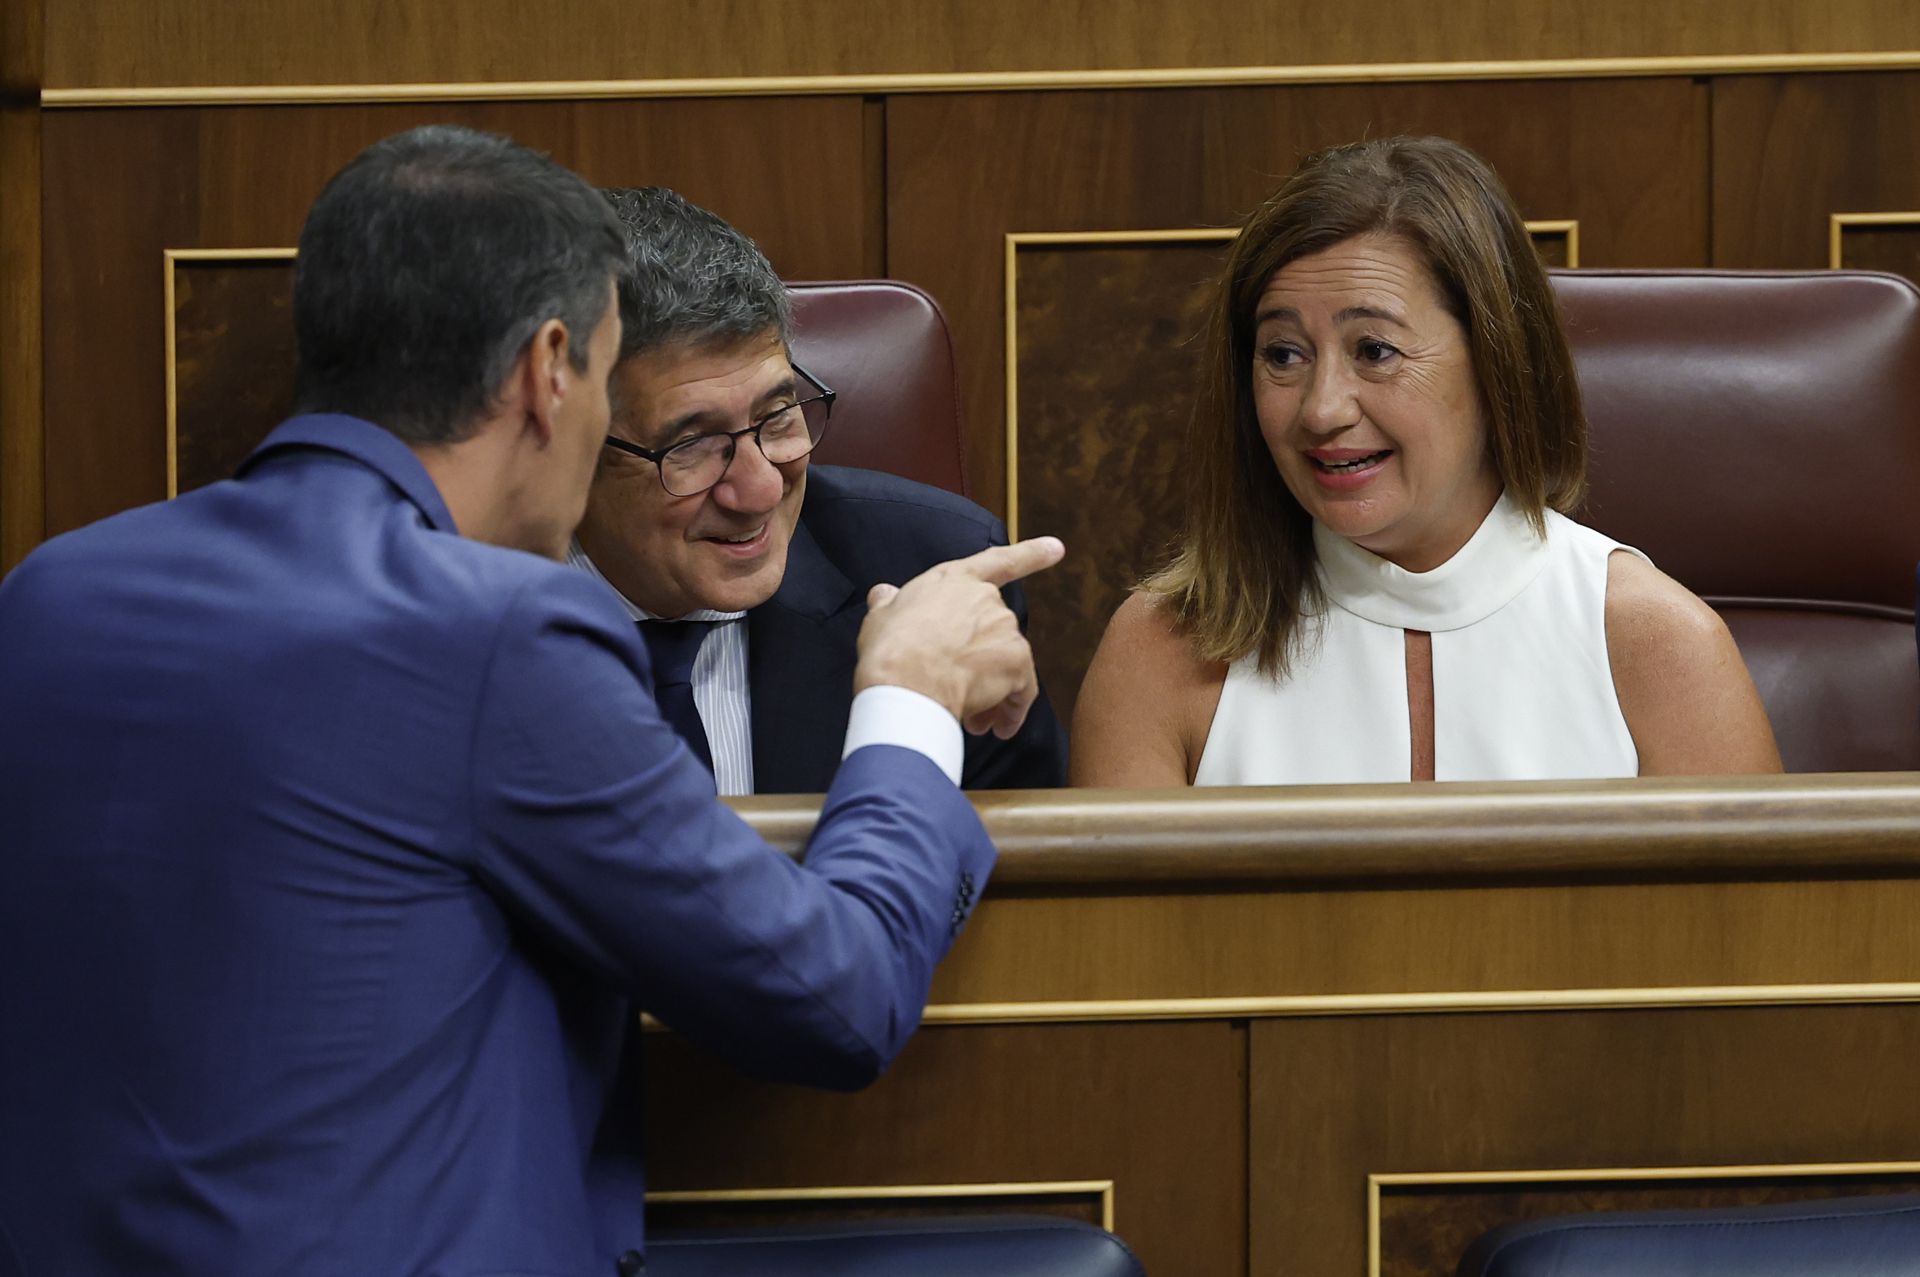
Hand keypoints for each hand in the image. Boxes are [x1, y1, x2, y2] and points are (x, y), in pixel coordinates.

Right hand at [855, 537, 1064, 737]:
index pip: (997, 561)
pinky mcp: (1018, 662)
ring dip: (992, 689)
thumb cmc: (889, 650)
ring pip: (1006, 664)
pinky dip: (1012, 710)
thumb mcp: (880, 617)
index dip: (1030, 554)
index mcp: (954, 580)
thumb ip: (890, 603)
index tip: (1056, 548)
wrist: (906, 684)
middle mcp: (987, 599)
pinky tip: (997, 728)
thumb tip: (883, 593)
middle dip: (980, 662)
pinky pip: (1021, 690)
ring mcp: (1005, 629)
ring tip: (969, 717)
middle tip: (959, 689)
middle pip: (994, 631)